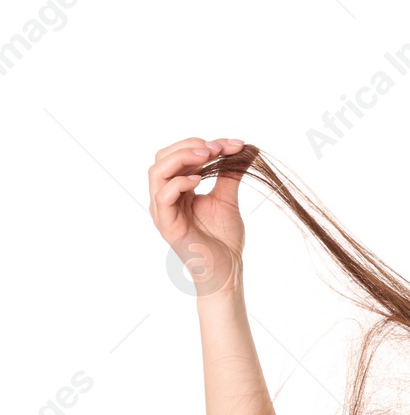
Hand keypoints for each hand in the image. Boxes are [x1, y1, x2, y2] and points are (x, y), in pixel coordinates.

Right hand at [148, 136, 250, 295]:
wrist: (227, 270)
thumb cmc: (224, 239)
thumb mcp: (228, 199)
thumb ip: (230, 173)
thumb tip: (247, 148)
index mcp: (178, 188)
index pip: (180, 155)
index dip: (204, 144)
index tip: (235, 144)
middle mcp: (166, 196)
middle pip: (163, 157)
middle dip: (190, 146)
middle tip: (217, 147)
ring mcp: (163, 210)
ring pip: (157, 172)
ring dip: (181, 158)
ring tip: (207, 155)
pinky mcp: (166, 224)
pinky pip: (163, 196)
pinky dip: (179, 183)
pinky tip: (198, 179)